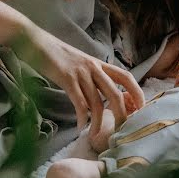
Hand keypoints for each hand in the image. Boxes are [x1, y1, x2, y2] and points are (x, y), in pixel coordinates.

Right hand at [20, 25, 144, 135]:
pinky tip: (80, 126)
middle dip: (121, 114)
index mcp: (99, 64)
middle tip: (121, 129)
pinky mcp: (66, 78)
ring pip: (96, 102)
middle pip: (115, 93)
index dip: (136, 91)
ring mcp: (81, 73)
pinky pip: (78, 101)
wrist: (37, 42)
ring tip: (94, 135)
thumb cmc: (57, 56)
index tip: (141, 107)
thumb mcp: (80, 63)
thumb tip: (98, 95)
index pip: (125, 76)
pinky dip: (81, 116)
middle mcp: (94, 67)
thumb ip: (91, 76)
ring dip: (97, 121)